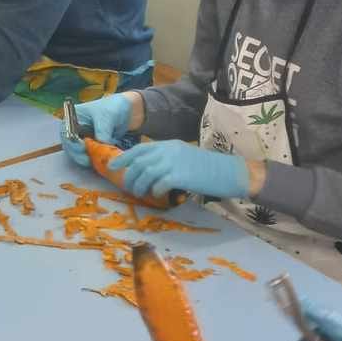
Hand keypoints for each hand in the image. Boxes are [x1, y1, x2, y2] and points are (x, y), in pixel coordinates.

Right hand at [62, 92, 139, 165]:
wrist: (129, 112)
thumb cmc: (115, 107)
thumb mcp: (107, 116)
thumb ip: (102, 130)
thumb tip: (100, 144)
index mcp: (74, 116)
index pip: (66, 132)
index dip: (71, 142)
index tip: (82, 148)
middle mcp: (76, 128)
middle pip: (70, 145)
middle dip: (78, 154)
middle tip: (88, 160)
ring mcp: (84, 137)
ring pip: (78, 152)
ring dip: (86, 158)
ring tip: (97, 161)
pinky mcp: (92, 145)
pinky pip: (88, 155)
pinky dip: (94, 159)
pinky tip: (101, 161)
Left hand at [114, 140, 249, 200]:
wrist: (228, 172)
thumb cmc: (207, 168)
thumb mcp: (183, 157)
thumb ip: (166, 159)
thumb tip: (147, 171)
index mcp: (168, 145)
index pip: (139, 149)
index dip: (123, 158)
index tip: (112, 167)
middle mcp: (168, 151)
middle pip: (138, 162)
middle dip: (129, 176)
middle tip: (129, 187)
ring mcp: (173, 162)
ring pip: (145, 174)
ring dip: (139, 186)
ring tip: (141, 194)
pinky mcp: (179, 176)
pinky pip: (158, 184)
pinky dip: (154, 192)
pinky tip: (158, 195)